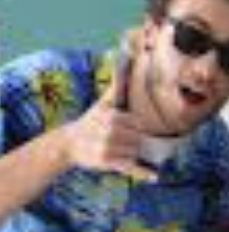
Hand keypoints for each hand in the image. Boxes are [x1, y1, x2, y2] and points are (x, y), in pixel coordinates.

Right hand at [62, 65, 155, 180]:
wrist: (70, 143)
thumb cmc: (92, 121)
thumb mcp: (103, 102)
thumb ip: (115, 83)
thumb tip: (121, 54)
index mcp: (113, 116)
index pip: (139, 124)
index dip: (136, 127)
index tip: (128, 129)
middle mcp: (111, 132)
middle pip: (139, 139)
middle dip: (136, 142)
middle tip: (121, 141)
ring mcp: (109, 148)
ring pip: (136, 153)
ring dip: (134, 154)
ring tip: (119, 150)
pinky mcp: (108, 163)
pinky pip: (130, 167)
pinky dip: (143, 173)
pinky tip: (154, 176)